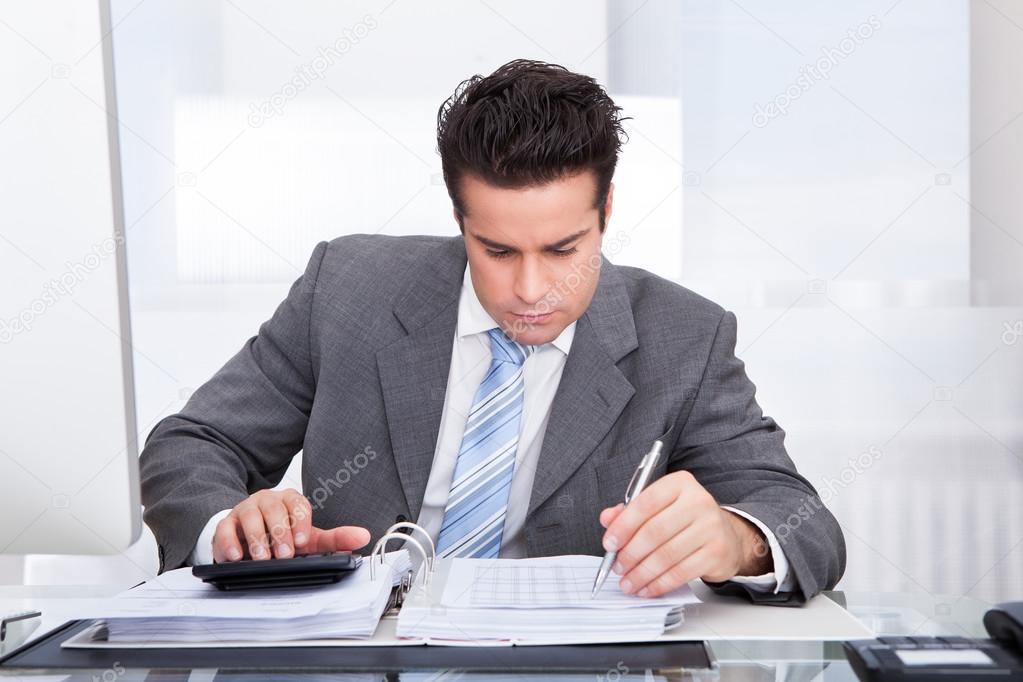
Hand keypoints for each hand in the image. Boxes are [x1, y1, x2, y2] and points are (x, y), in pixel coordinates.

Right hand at [212, 488, 369, 561]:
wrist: (249, 535)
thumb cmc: (282, 536)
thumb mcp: (308, 539)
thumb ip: (335, 539)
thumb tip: (363, 537)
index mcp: (290, 501)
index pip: (298, 504)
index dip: (301, 522)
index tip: (302, 541)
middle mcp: (268, 501)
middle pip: (274, 509)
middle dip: (279, 532)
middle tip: (284, 554)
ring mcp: (246, 509)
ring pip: (250, 516)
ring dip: (256, 538)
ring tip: (262, 557)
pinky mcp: (226, 523)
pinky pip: (224, 528)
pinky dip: (229, 542)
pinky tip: (235, 556)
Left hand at [599, 470, 770, 597]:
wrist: (727, 535)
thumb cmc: (685, 519)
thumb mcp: (659, 507)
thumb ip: (630, 511)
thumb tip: (607, 519)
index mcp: (679, 483)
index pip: (645, 503)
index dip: (623, 525)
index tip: (609, 543)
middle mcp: (698, 501)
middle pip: (655, 531)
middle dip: (630, 553)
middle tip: (617, 567)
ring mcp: (710, 527)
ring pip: (666, 555)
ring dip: (642, 573)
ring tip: (628, 582)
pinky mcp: (716, 553)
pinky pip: (681, 572)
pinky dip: (660, 584)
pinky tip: (647, 588)